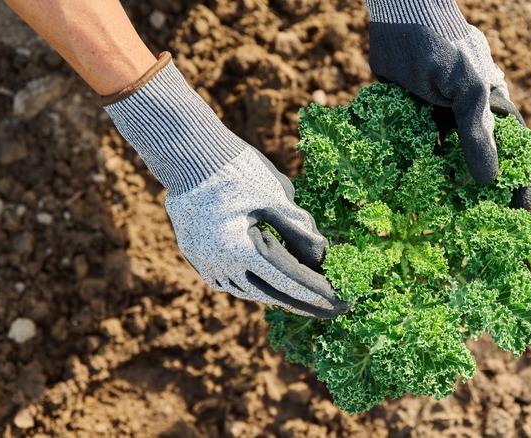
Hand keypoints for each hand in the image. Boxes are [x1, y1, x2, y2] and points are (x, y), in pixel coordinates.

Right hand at [165, 147, 349, 318]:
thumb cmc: (238, 169)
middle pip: (271, 294)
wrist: (189, 155)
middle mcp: (220, 265)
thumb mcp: (276, 195)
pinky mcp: (198, 258)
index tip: (341, 302)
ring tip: (308, 301)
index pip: (289, 280)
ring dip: (280, 296)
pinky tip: (272, 287)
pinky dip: (255, 286)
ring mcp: (206, 264)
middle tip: (333, 311)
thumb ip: (300, 228)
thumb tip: (324, 255)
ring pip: (250, 292)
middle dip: (305, 302)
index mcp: (241, 249)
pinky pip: (231, 282)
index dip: (318, 292)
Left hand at [365, 0, 530, 208]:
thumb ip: (477, 133)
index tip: (521, 220)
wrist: (399, 17)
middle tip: (474, 233)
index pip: (513, 156)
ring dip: (441, 190)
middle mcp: (467, 120)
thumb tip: (489, 182)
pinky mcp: (409, 120)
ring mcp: (438, 121)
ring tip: (440, 225)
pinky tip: (406, 198)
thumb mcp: (467, 88)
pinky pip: (413, 153)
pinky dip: (411, 172)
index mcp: (492, 111)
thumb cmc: (442, 46)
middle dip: (477, 197)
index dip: (519, 188)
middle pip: (477, 165)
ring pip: (444, 164)